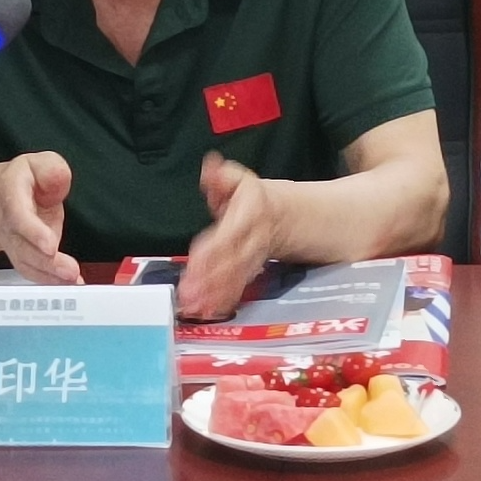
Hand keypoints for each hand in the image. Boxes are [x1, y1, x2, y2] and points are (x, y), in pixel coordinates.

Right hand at [0, 151, 82, 283]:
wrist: (5, 195)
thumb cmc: (29, 178)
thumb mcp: (41, 163)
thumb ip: (52, 169)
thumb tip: (57, 179)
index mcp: (10, 191)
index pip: (17, 214)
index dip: (32, 231)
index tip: (50, 245)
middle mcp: (7, 220)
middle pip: (22, 245)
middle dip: (46, 261)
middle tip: (70, 271)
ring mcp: (12, 240)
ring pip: (26, 262)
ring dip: (49, 274)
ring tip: (73, 278)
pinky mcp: (22, 254)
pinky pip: (32, 270)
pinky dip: (49, 279)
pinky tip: (67, 282)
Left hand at [176, 152, 275, 318]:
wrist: (291, 218)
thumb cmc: (257, 199)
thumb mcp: (241, 180)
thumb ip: (223, 177)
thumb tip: (210, 168)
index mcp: (249, 215)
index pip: (229, 235)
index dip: (212, 251)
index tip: (195, 262)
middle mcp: (252, 241)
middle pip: (231, 263)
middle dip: (209, 280)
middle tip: (188, 295)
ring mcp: (253, 259)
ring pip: (235, 279)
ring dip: (214, 295)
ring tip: (194, 308)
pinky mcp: (251, 272)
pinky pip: (239, 288)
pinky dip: (224, 301)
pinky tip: (208, 312)